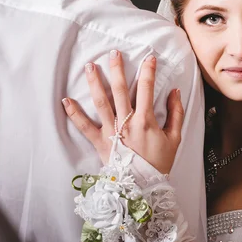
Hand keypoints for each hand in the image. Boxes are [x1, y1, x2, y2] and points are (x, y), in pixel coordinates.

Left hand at [62, 50, 183, 174]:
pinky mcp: (100, 142)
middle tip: (113, 53)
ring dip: (94, 83)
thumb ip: (176, 113)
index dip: (148, 71)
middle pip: (119, 90)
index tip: (149, 58)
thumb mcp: (175, 138)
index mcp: (146, 120)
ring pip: (100, 102)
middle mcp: (126, 123)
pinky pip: (84, 127)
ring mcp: (111, 132)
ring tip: (90, 67)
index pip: (146, 88)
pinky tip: (66, 100)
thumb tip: (174, 91)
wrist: (143, 187)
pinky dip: (74, 114)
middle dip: (117, 69)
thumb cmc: (159, 163)